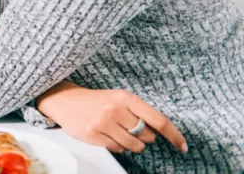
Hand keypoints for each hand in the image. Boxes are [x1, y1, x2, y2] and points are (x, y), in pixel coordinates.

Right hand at [36, 81, 187, 153]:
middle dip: (143, 136)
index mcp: (125, 97)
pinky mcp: (93, 134)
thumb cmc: (96, 100)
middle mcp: (115, 109)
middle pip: (147, 136)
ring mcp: (103, 122)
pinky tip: (107, 136)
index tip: (182, 146)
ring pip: (134, 146)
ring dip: (132, 144)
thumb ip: (138, 111)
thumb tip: (160, 133)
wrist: (64, 100)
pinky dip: (117, 146)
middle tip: (129, 128)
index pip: (158, 120)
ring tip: (119, 133)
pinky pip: (118, 149)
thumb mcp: (118, 98)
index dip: (174, 135)